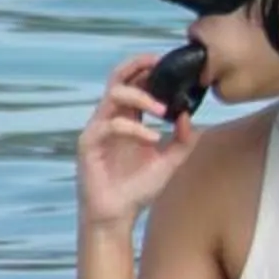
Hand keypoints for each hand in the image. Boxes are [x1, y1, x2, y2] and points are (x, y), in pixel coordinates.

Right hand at [76, 53, 200, 231]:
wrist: (117, 216)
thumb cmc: (138, 188)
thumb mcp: (169, 161)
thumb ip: (183, 140)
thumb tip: (190, 115)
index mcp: (128, 118)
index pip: (135, 81)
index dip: (149, 67)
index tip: (171, 62)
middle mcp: (111, 118)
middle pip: (117, 77)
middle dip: (138, 65)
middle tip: (160, 64)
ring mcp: (98, 129)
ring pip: (114, 95)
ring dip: (141, 97)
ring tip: (164, 111)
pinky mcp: (88, 144)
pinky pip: (110, 125)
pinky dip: (134, 128)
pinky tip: (152, 139)